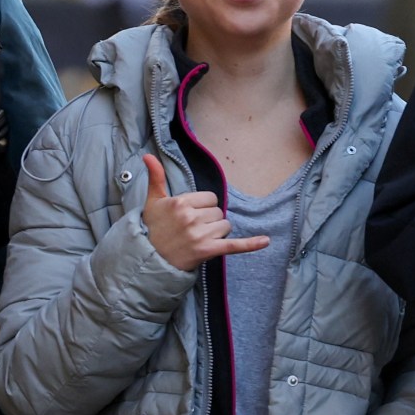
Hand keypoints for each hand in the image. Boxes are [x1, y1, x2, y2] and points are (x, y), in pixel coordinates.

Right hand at [142, 154, 269, 269]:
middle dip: (209, 220)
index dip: (203, 207)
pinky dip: (251, 244)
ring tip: (198, 239)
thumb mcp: (153, 201)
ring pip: (225, 226)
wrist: (149, 259)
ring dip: (217, 233)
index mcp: (181, 203)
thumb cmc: (153, 228)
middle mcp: (192, 217)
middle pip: (218, 212)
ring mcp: (201, 235)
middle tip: (192, 230)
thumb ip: (156, 177)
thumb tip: (148, 156)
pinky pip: (234, 245)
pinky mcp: (208, 251)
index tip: (191, 215)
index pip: (210, 198)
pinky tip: (266, 240)